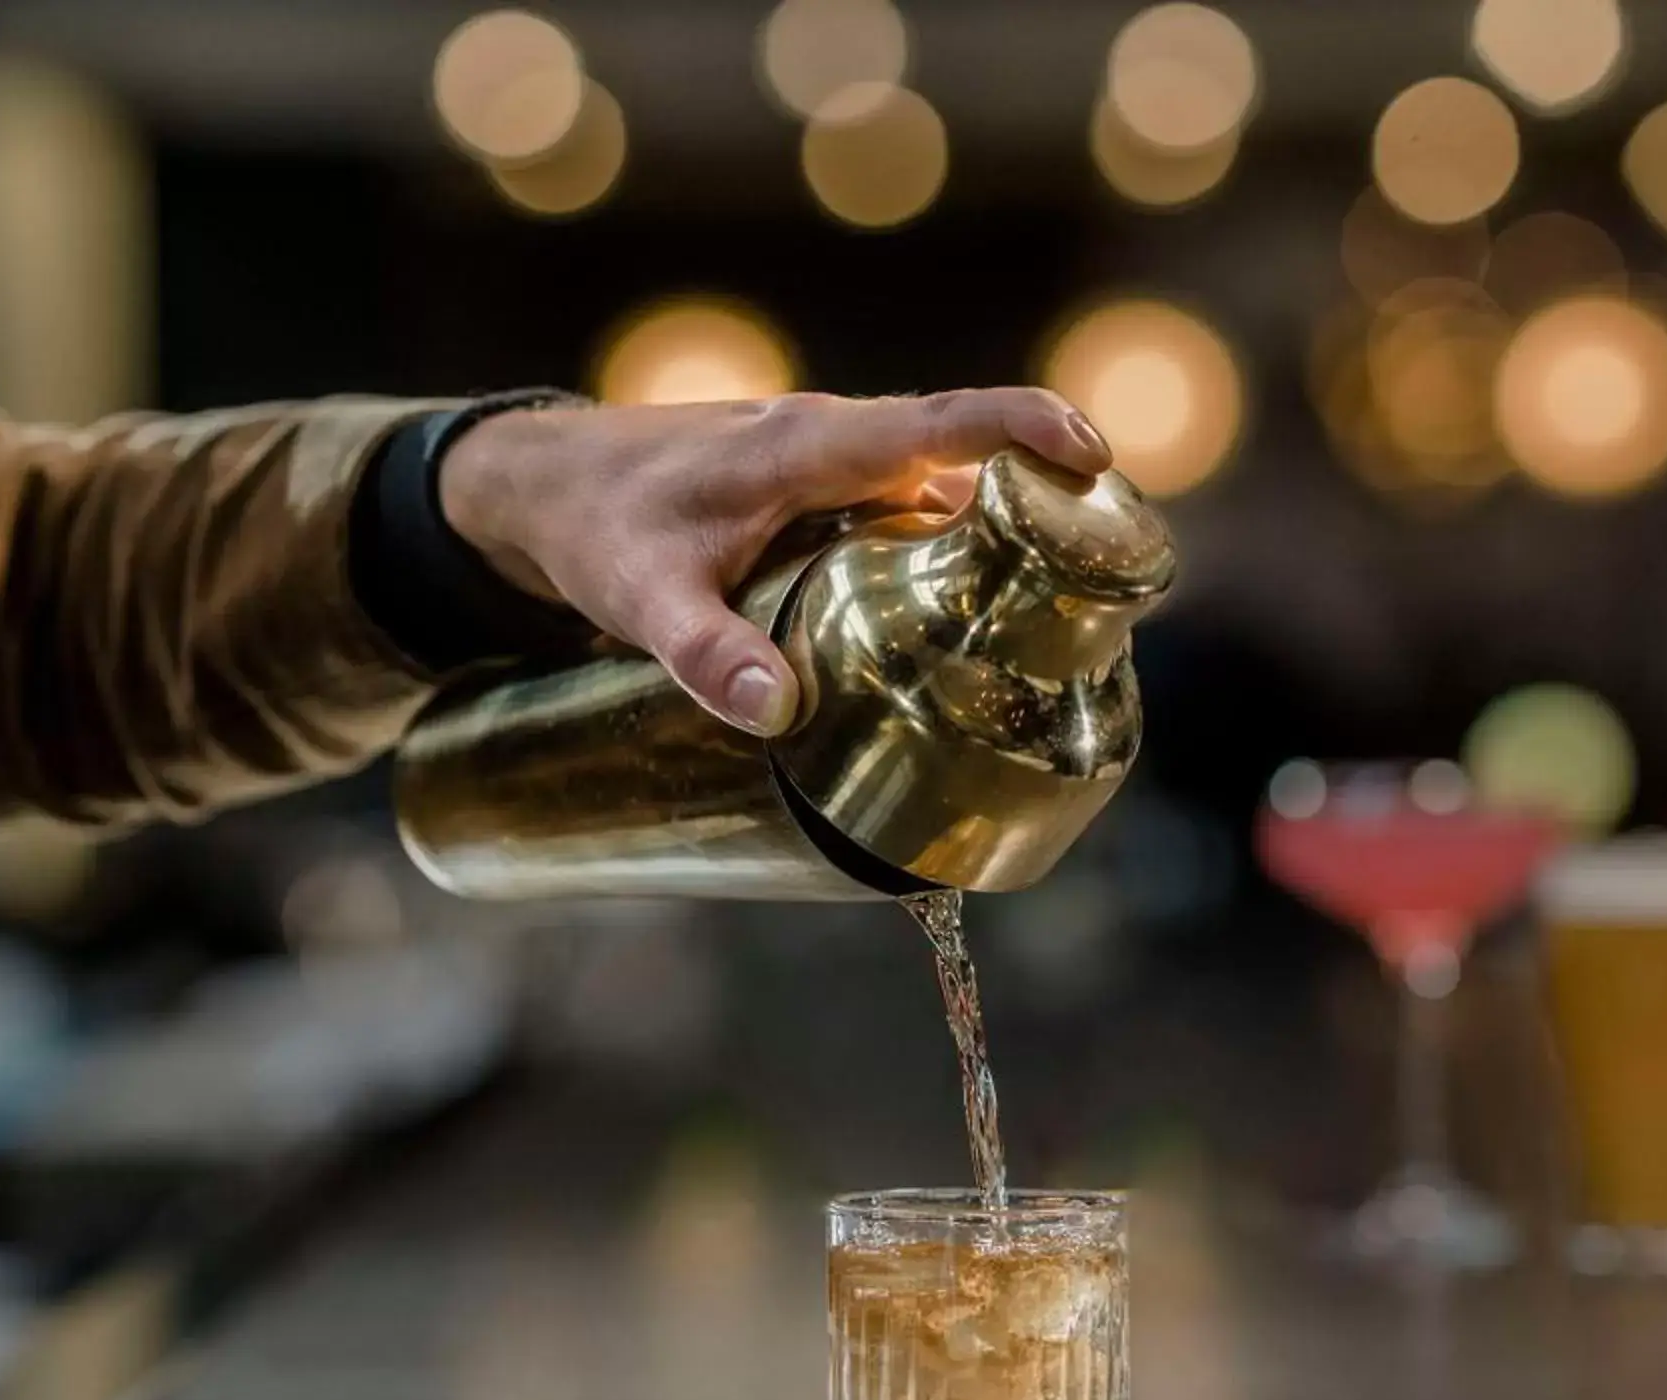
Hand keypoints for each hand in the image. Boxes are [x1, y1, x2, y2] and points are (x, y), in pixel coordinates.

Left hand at [437, 390, 1111, 735]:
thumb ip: (706, 655)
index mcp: (806, 444)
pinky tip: (983, 609)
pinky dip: (957, 540)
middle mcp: (832, 439)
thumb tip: (780, 711)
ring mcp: (831, 463)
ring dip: (1010, 524)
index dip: (1026, 429)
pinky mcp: (821, 490)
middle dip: (1051, 494)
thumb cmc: (595, 528)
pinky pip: (910, 505)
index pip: (940, 421)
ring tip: (1080, 601)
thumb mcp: (640, 599)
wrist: (541, 487)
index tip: (1099, 454)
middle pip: (967, 453)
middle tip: (1125, 565)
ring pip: (942, 484)